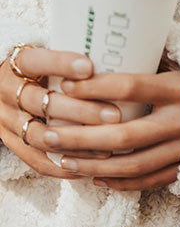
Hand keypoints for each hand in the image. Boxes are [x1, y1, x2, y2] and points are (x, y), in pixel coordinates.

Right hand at [0, 47, 120, 178]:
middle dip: (80, 110)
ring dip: (76, 143)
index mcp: (16, 66)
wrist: (4, 92)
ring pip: (40, 136)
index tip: (89, 66)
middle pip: (40, 102)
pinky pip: (38, 162)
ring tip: (108, 148)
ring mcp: (8, 122)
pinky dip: (65, 166)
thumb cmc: (38, 74)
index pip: (35, 61)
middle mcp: (7, 94)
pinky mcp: (13, 146)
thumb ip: (71, 65)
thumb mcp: (46, 59)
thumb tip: (121, 58)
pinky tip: (90, 167)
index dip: (60, 64)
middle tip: (114, 115)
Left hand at [46, 71, 179, 190]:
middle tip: (51, 134)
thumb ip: (156, 58)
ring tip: (66, 162)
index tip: (66, 86)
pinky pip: (151, 181)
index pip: (131, 87)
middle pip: (124, 134)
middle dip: (82, 137)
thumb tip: (113, 45)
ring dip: (95, 166)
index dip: (95, 88)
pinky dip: (122, 183)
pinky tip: (97, 179)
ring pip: (134, 164)